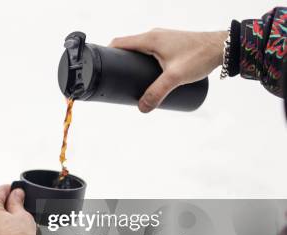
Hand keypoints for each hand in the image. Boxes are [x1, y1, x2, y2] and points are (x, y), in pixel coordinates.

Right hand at [109, 29, 226, 112]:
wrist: (223, 47)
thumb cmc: (200, 56)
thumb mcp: (175, 77)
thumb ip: (157, 93)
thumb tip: (142, 108)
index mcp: (150, 39)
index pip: (119, 43)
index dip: (107, 54)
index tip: (102, 67)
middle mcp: (154, 35)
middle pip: (128, 47)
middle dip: (119, 62)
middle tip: (115, 80)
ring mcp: (163, 39)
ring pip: (140, 50)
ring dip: (132, 62)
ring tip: (130, 80)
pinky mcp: (171, 44)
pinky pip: (150, 51)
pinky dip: (144, 62)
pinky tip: (148, 75)